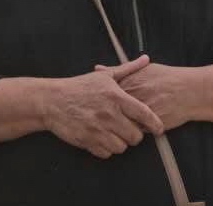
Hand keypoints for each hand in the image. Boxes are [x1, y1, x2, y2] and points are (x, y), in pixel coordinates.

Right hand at [40, 55, 164, 158]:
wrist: (52, 101)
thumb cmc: (80, 87)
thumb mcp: (105, 76)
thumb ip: (128, 69)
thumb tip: (146, 58)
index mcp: (116, 97)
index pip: (143, 114)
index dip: (155, 123)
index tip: (159, 128)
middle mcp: (109, 114)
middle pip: (135, 136)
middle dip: (134, 135)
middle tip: (129, 129)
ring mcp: (98, 129)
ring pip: (122, 147)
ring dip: (120, 143)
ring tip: (115, 134)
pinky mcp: (87, 141)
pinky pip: (106, 153)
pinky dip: (106, 149)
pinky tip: (103, 138)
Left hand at [96, 60, 197, 131]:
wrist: (191, 91)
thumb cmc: (168, 78)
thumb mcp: (145, 69)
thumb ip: (120, 70)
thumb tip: (97, 68)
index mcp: (132, 81)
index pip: (106, 92)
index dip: (98, 99)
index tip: (94, 103)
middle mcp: (136, 95)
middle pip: (111, 108)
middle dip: (104, 114)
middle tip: (98, 117)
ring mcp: (144, 109)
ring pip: (122, 122)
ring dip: (115, 126)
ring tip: (110, 127)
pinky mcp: (152, 123)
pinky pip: (136, 131)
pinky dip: (129, 133)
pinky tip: (125, 132)